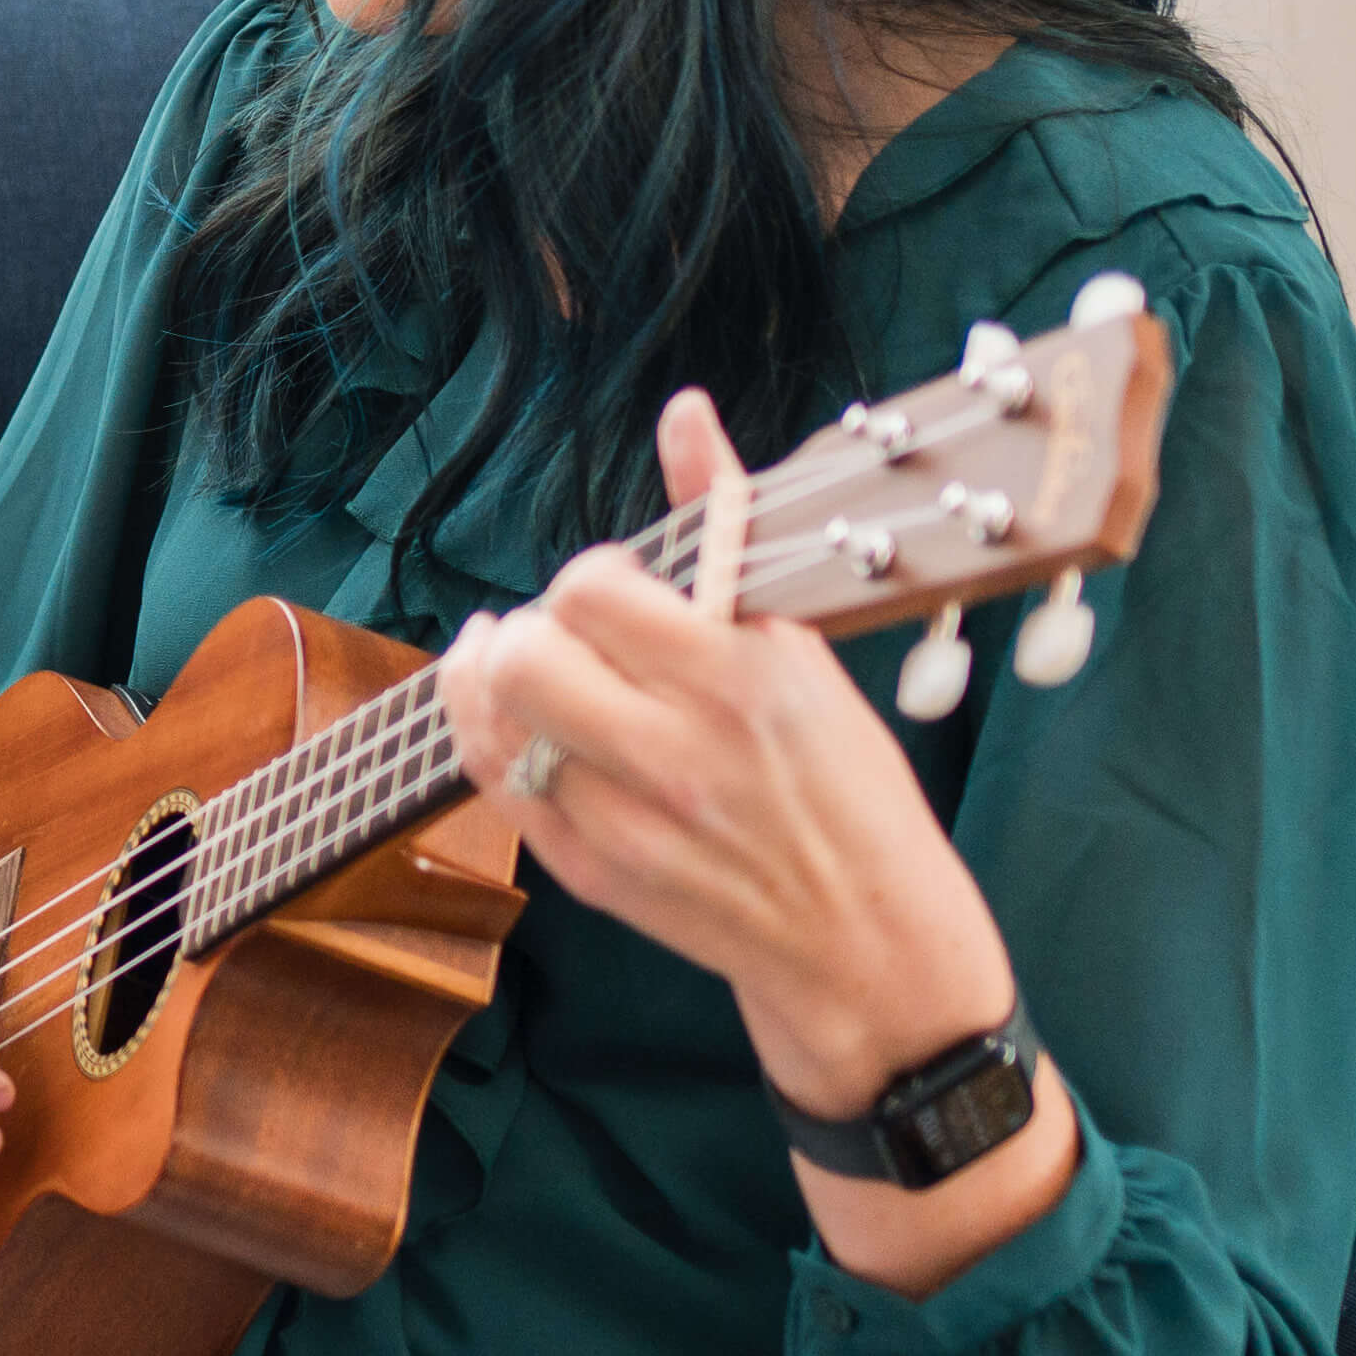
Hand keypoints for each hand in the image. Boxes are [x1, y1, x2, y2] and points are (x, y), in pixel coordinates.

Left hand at [434, 388, 1026, 1129]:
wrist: (863, 943)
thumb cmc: (845, 786)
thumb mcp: (803, 652)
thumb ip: (725, 529)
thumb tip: (685, 412)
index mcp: (738, 683)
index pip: (593, 590)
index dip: (592, 578)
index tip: (622, 594)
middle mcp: (675, 756)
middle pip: (525, 656)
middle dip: (535, 629)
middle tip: (569, 635)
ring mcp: (624, 824)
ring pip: (492, 721)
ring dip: (495, 678)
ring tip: (521, 662)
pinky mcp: (589, 875)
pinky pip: (495, 786)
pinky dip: (491, 738)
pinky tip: (515, 719)